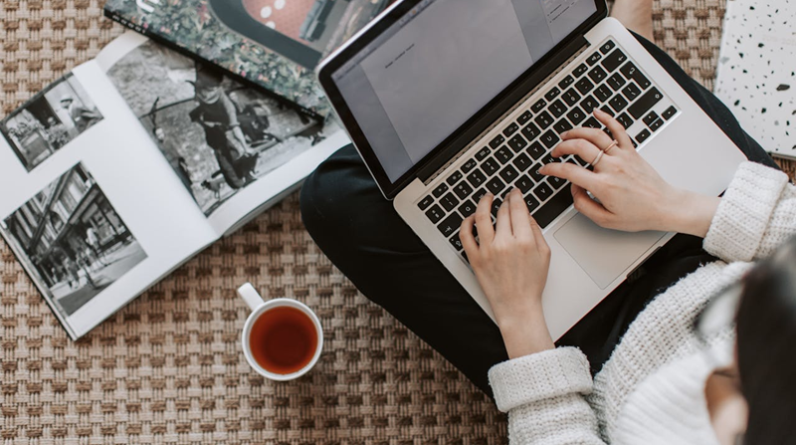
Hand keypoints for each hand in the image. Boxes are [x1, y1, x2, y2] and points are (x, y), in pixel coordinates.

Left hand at [460, 189, 553, 357]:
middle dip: (505, 200)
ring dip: (484, 203)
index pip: (517, 208)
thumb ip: (536, 230)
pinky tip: (472, 217)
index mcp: (524, 241)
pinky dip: (467, 222)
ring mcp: (487, 250)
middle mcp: (504, 243)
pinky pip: (465, 235)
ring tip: (487, 198)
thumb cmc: (531, 283)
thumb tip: (526, 214)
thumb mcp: (544, 254)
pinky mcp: (475, 258)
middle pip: (502, 211)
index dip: (516, 196)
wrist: (517, 306)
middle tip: (505, 197)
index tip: (515, 192)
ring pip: (482, 217)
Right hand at [539, 109, 719, 236]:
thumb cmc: (640, 214)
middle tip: (555, 153)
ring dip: (577, 132)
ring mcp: (623, 157)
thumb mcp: (606, 220)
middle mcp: (612, 167)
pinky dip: (607, 118)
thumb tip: (574, 189)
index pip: (569, 172)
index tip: (545, 169)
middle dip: (561, 148)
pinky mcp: (632, 151)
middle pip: (580, 147)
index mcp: (604, 186)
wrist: (665, 206)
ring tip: (566, 135)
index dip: (552, 169)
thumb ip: (583, 205)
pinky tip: (596, 112)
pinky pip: (618, 129)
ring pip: (595, 135)